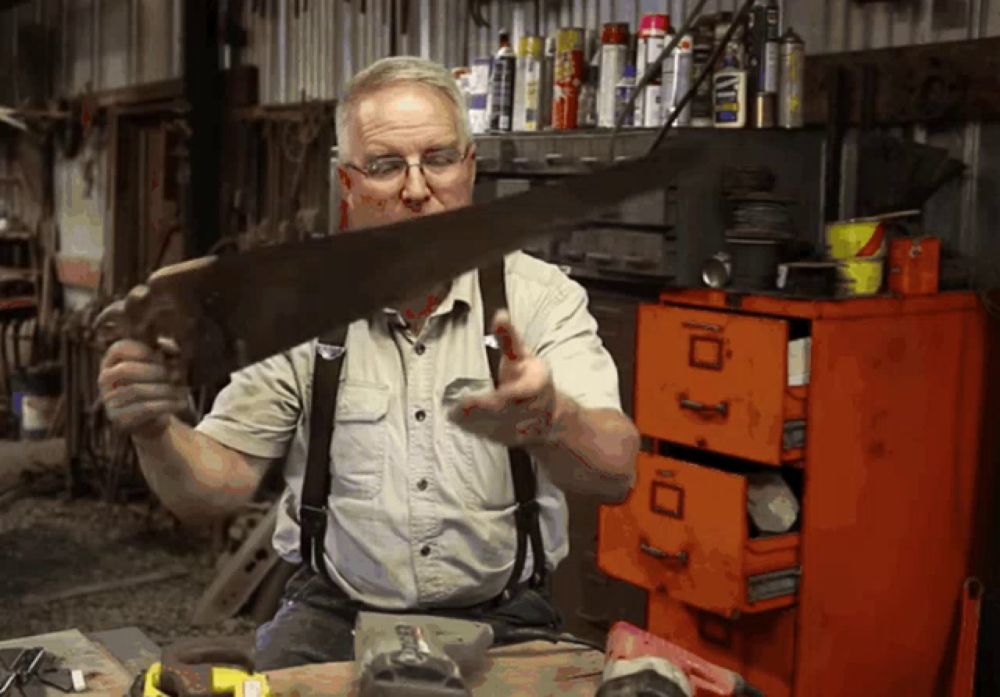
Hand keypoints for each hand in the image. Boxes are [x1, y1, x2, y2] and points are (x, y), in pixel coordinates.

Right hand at [98, 339, 188, 438]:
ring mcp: (109, 401)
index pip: (118, 349)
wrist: (154, 420)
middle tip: (176, 375)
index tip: (161, 354)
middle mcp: (105, 380)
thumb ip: (167, 352)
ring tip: (184, 390)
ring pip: (136, 390)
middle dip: (154, 370)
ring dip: (165, 389)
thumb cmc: (159, 385)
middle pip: (124, 370)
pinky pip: (144, 409)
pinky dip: (167, 404)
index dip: (140, 349)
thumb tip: (168, 347)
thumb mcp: (165, 365)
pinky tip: (182, 403)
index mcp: (112, 361)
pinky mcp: (120, 419)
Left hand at [447, 310, 563, 447]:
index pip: (517, 394)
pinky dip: (474, 430)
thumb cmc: (531, 378)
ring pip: (496, 426)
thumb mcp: (522, 355)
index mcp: (536, 385)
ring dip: (474, 422)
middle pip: (504, 412)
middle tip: (457, 408)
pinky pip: (491, 435)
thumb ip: (509, 338)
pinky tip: (457, 421)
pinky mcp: (509, 438)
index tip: (480, 395)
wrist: (549, 414)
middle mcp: (531, 409)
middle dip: (481, 411)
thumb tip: (499, 314)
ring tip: (453, 414)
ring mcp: (520, 427)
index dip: (499, 397)